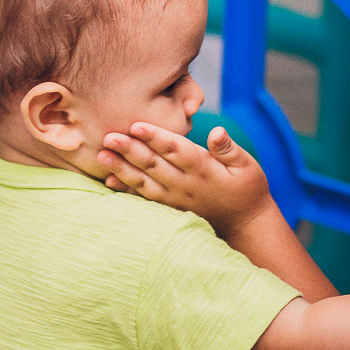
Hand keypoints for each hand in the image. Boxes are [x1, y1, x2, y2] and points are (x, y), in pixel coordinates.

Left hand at [96, 122, 274, 238]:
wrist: (245, 224)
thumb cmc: (247, 188)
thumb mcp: (247, 166)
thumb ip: (230, 149)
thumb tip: (217, 131)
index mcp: (205, 169)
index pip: (177, 150)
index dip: (156, 137)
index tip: (136, 125)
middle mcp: (187, 185)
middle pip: (155, 165)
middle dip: (130, 150)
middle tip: (109, 137)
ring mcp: (176, 199)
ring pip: (145, 183)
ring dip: (122, 169)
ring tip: (102, 156)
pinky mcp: (170, 209)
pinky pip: (145, 199)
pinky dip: (126, 190)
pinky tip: (109, 180)